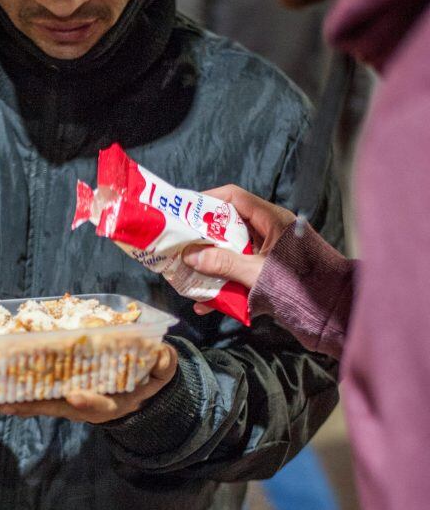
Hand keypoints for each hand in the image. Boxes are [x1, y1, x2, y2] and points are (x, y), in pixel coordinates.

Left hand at [0, 344, 177, 423]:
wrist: (136, 389)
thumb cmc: (147, 377)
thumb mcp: (162, 371)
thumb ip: (163, 364)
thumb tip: (161, 355)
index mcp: (108, 403)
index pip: (98, 405)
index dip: (88, 402)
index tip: (77, 395)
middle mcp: (81, 405)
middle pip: (51, 407)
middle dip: (25, 405)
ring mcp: (64, 401)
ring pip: (34, 403)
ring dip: (8, 401)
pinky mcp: (53, 393)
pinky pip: (29, 394)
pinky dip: (8, 393)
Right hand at [182, 186, 294, 315]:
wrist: (330, 312)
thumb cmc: (301, 285)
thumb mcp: (257, 272)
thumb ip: (224, 263)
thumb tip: (191, 256)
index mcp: (271, 220)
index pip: (235, 198)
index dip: (208, 200)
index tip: (184, 210)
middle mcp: (270, 232)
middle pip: (229, 226)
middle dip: (203, 238)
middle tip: (180, 244)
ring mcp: (268, 254)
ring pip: (232, 252)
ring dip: (210, 265)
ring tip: (187, 274)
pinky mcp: (267, 274)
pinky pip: (240, 274)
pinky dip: (223, 286)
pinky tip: (205, 305)